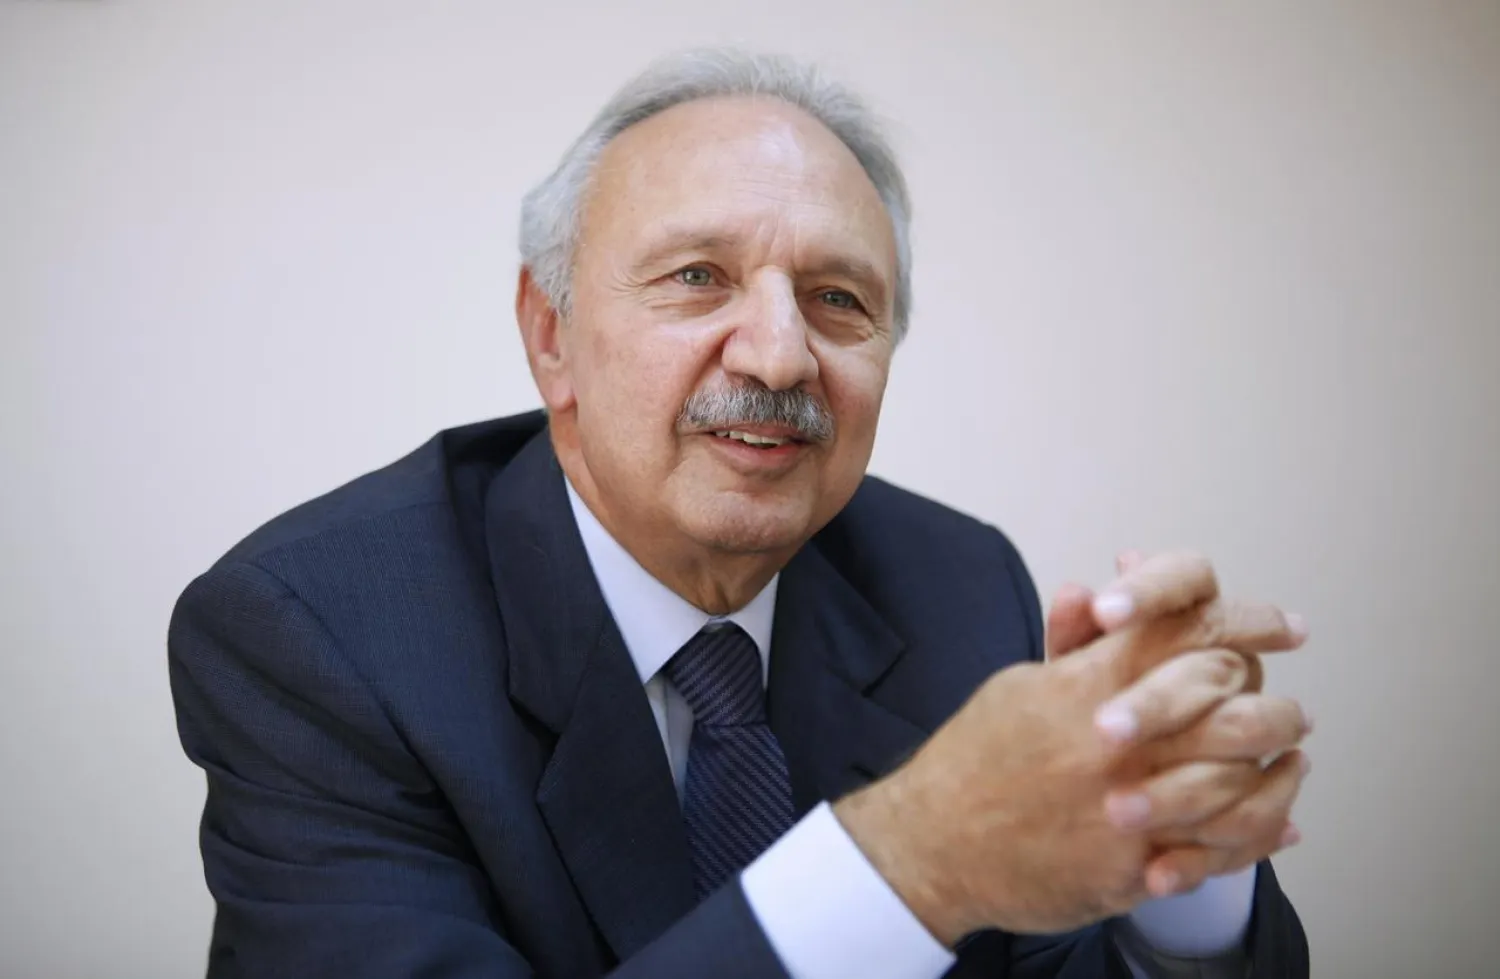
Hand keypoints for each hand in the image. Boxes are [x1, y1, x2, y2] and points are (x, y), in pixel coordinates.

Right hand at [832, 552, 1304, 941]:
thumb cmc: (975, 761)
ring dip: (1278, 768)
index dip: (1251, 623)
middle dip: (1275, 706)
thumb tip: (1093, 586)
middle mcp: (1119, 739)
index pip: (1194, 630)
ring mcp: (1131, 803)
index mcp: (1091, 682)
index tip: (1284, 628)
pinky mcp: (1135, 865)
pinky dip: (1264, 833)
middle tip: (1295, 712)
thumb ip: (1070, 644)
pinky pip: (1224, 848)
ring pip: (1243, 778)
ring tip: (1291, 760)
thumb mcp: (1017, 684)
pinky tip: (1282, 824)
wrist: (935, 845)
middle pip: (1235, 702)